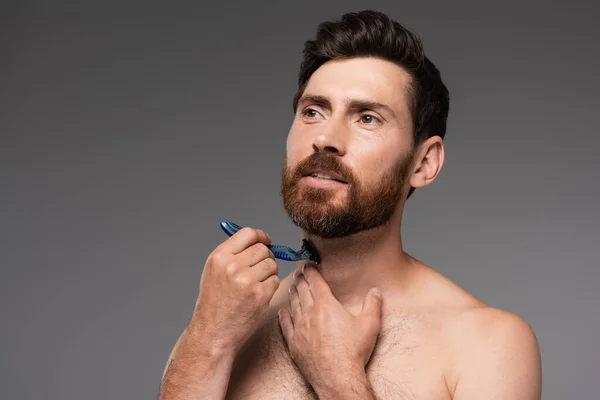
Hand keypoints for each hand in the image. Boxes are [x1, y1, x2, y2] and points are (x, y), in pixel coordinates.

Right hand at [189, 227, 279, 353]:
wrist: (213, 333)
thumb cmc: (214, 304)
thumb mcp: (214, 272)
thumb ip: (232, 254)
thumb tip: (258, 241)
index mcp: (219, 257)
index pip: (248, 234)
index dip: (261, 236)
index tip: (266, 240)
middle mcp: (232, 266)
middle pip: (263, 249)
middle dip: (265, 258)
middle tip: (258, 271)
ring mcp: (246, 280)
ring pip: (271, 264)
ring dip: (268, 273)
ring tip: (255, 285)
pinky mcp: (260, 295)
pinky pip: (275, 280)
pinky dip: (270, 287)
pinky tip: (257, 296)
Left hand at [278, 263, 382, 390]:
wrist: (337, 377)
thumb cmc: (353, 352)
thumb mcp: (370, 325)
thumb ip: (372, 305)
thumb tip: (375, 291)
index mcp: (326, 306)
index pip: (315, 281)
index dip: (311, 270)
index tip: (308, 264)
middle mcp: (310, 313)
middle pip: (302, 290)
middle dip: (300, 278)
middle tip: (299, 272)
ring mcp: (299, 329)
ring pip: (292, 305)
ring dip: (292, 293)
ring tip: (292, 287)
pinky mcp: (294, 344)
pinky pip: (285, 325)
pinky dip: (283, 315)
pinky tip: (282, 311)